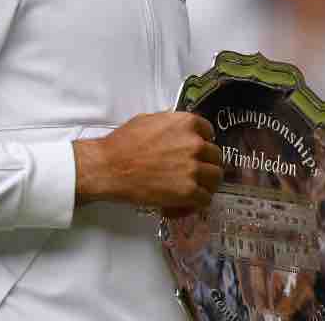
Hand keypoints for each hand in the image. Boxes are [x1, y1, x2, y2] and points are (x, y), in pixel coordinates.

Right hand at [73, 112, 222, 213]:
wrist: (110, 167)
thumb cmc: (123, 143)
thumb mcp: (149, 120)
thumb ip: (170, 124)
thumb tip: (177, 129)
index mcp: (187, 123)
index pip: (209, 132)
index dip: (202, 142)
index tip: (196, 151)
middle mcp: (195, 144)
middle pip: (215, 156)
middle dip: (206, 164)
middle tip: (194, 172)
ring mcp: (193, 168)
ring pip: (215, 178)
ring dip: (206, 184)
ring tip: (193, 189)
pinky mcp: (188, 191)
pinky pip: (205, 199)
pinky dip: (197, 203)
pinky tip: (184, 203)